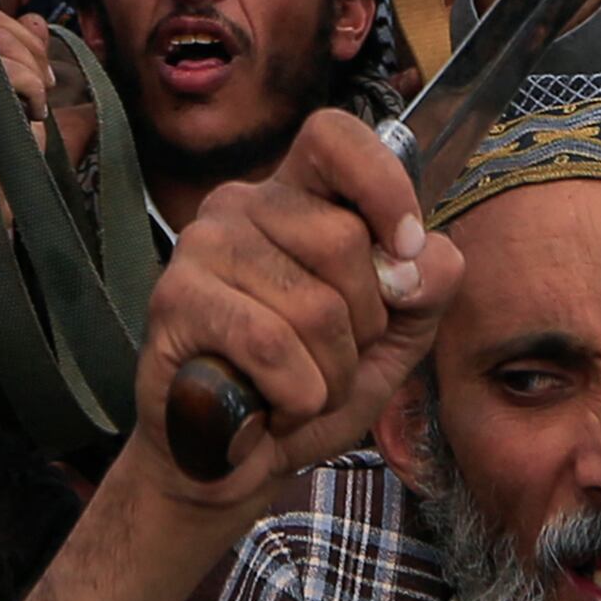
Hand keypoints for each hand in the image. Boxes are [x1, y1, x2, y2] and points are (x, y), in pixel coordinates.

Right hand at [123, 102, 451, 514]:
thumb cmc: (306, 387)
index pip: (335, 136)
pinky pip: (271, 346)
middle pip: (344, 240)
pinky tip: (267, 407)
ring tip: (295, 390)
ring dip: (329, 376)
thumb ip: (425, 287)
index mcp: (295, 196)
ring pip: (315, 306)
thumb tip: (421, 258)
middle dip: (363, 326)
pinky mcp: (175, 300)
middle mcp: (241, 205)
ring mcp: (202, 247)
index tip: (404, 249)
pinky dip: (294, 397)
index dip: (383, 184)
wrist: (233, 464)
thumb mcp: (391, 338)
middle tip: (329, 360)